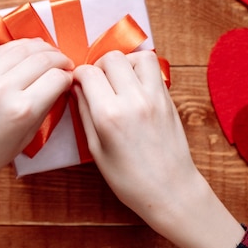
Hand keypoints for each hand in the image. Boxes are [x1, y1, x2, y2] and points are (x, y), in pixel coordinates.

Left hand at [0, 38, 73, 227]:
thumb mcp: (25, 141)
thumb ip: (44, 111)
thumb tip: (57, 88)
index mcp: (22, 111)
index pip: (57, 78)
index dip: (69, 77)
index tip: (70, 80)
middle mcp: (5, 89)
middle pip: (44, 58)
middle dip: (60, 58)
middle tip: (66, 64)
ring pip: (24, 47)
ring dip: (43, 47)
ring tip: (50, 54)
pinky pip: (2, 50)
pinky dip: (20, 46)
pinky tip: (28, 51)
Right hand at [73, 50, 243, 247]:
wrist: (170, 190)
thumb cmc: (129, 179)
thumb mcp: (95, 150)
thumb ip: (84, 113)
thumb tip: (76, 88)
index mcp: (109, 115)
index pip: (89, 74)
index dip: (78, 75)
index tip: (77, 84)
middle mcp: (133, 100)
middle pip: (112, 58)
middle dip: (99, 66)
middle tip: (97, 82)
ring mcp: (155, 97)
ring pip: (138, 56)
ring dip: (124, 62)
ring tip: (118, 80)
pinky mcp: (169, 99)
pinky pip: (154, 69)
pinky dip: (141, 69)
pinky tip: (134, 87)